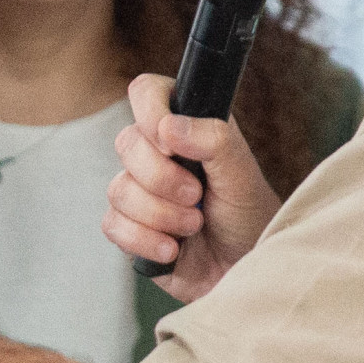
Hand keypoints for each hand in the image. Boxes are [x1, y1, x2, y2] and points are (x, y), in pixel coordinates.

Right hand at [103, 74, 281, 301]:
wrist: (244, 270)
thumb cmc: (250, 218)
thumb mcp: (243, 175)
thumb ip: (215, 141)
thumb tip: (168, 125)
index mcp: (186, 128)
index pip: (147, 92)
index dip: (149, 111)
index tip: (170, 142)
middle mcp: (158, 155)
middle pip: (126, 143)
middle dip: (162, 178)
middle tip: (197, 195)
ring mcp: (140, 192)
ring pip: (119, 190)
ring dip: (161, 215)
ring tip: (194, 226)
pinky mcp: (129, 228)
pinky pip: (114, 225)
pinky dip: (146, 240)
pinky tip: (174, 250)